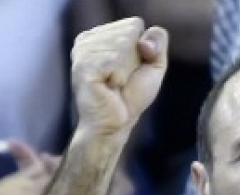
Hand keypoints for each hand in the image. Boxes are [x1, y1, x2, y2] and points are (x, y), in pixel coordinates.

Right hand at [71, 18, 168, 138]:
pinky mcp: (82, 67)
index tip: (130, 70)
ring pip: (123, 44)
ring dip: (126, 70)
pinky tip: (109, 87)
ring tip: (114, 84)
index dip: (142, 50)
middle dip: (135, 60)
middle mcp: (86, 39)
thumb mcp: (154, 63)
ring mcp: (82, 52)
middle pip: (129, 32)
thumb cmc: (132, 95)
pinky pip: (114, 59)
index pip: (135, 25)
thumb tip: (143, 42)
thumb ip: (157, 41)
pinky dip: (120, 77)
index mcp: (99, 35)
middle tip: (121, 80)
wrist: (116, 124)